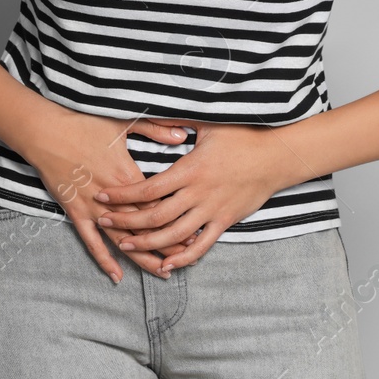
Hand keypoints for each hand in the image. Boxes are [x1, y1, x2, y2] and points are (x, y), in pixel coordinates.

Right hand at [11, 106, 194, 283]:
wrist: (46, 131)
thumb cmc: (84, 124)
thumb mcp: (123, 121)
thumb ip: (154, 129)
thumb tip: (182, 134)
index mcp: (128, 175)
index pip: (159, 205)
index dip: (178, 220)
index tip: (197, 233)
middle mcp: (114, 197)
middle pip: (146, 226)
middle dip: (168, 244)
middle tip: (188, 258)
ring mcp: (93, 207)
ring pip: (123, 239)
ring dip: (143, 257)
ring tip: (163, 272)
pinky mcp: (76, 211)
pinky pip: (91, 241)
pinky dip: (104, 259)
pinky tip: (117, 275)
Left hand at [89, 117, 297, 271]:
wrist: (275, 157)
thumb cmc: (241, 137)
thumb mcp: (207, 125)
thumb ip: (176, 122)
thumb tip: (151, 114)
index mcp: (190, 170)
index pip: (148, 188)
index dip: (123, 195)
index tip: (102, 196)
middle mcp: (198, 194)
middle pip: (155, 216)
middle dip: (126, 221)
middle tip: (104, 223)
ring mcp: (212, 211)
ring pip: (174, 235)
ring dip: (148, 243)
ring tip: (126, 245)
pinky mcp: (225, 221)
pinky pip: (202, 245)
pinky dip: (183, 257)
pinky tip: (166, 264)